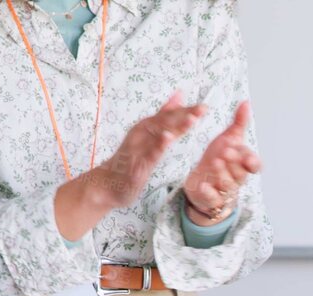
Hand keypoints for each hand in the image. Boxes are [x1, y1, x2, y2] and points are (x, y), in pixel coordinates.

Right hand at [56, 92, 205, 239]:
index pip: (169, 116)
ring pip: (158, 134)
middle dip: (184, 115)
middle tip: (203, 109)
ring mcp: (138, 147)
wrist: (107, 184)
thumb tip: (179, 94)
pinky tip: (168, 138)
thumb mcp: (149, 134)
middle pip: (165, 121)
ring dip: (175, 126)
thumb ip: (164, 116)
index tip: (204, 106)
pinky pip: (148, 153)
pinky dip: (158, 145)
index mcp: (147, 127)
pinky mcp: (136, 163)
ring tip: (191, 119)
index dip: (186, 110)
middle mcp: (141, 133)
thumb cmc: (131, 159)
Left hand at [183, 100, 260, 223]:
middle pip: (240, 173)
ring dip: (222, 174)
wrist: (203, 181)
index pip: (254, 165)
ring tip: (214, 162)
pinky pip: (211, 197)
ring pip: (227, 184)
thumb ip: (239, 123)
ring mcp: (223, 189)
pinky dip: (207, 191)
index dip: (252, 162)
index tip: (248, 156)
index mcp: (243, 164)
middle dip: (234, 163)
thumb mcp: (229, 139)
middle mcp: (236, 178)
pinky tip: (202, 184)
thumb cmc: (219, 159)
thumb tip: (246, 102)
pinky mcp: (209, 197)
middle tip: (226, 152)